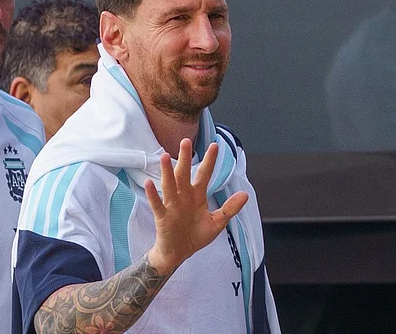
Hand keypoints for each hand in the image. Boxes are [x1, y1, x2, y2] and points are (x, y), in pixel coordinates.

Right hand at [144, 138, 247, 274]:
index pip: (204, 175)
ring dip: (166, 171)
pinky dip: (153, 194)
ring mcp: (172, 205)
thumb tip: (245, 194)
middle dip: (184, 158)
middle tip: (185, 141)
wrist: (179, 253)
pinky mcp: (162, 216)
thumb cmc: (195, 236)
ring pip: (169, 185)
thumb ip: (230, 208)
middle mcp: (184, 197)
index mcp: (197, 196)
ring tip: (164, 156)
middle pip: (184, 174)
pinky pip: (157, 204)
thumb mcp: (217, 222)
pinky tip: (150, 183)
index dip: (209, 161)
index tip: (214, 146)